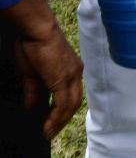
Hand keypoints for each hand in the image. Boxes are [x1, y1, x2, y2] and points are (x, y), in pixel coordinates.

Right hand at [14, 12, 82, 140]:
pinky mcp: (63, 78)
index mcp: (71, 69)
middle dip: (63, 120)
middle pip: (74, 102)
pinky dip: (56, 117)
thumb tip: (33, 107)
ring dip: (59, 121)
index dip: (63, 111)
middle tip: (50, 133)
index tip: (53, 124)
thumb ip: (34, 91)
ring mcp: (71, 75)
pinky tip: (48, 126)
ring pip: (70, 105)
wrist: (37, 29)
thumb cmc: (33, 44)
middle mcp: (76, 72)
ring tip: (48, 133)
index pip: (72, 95)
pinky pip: (62, 103)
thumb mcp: (32, 73)